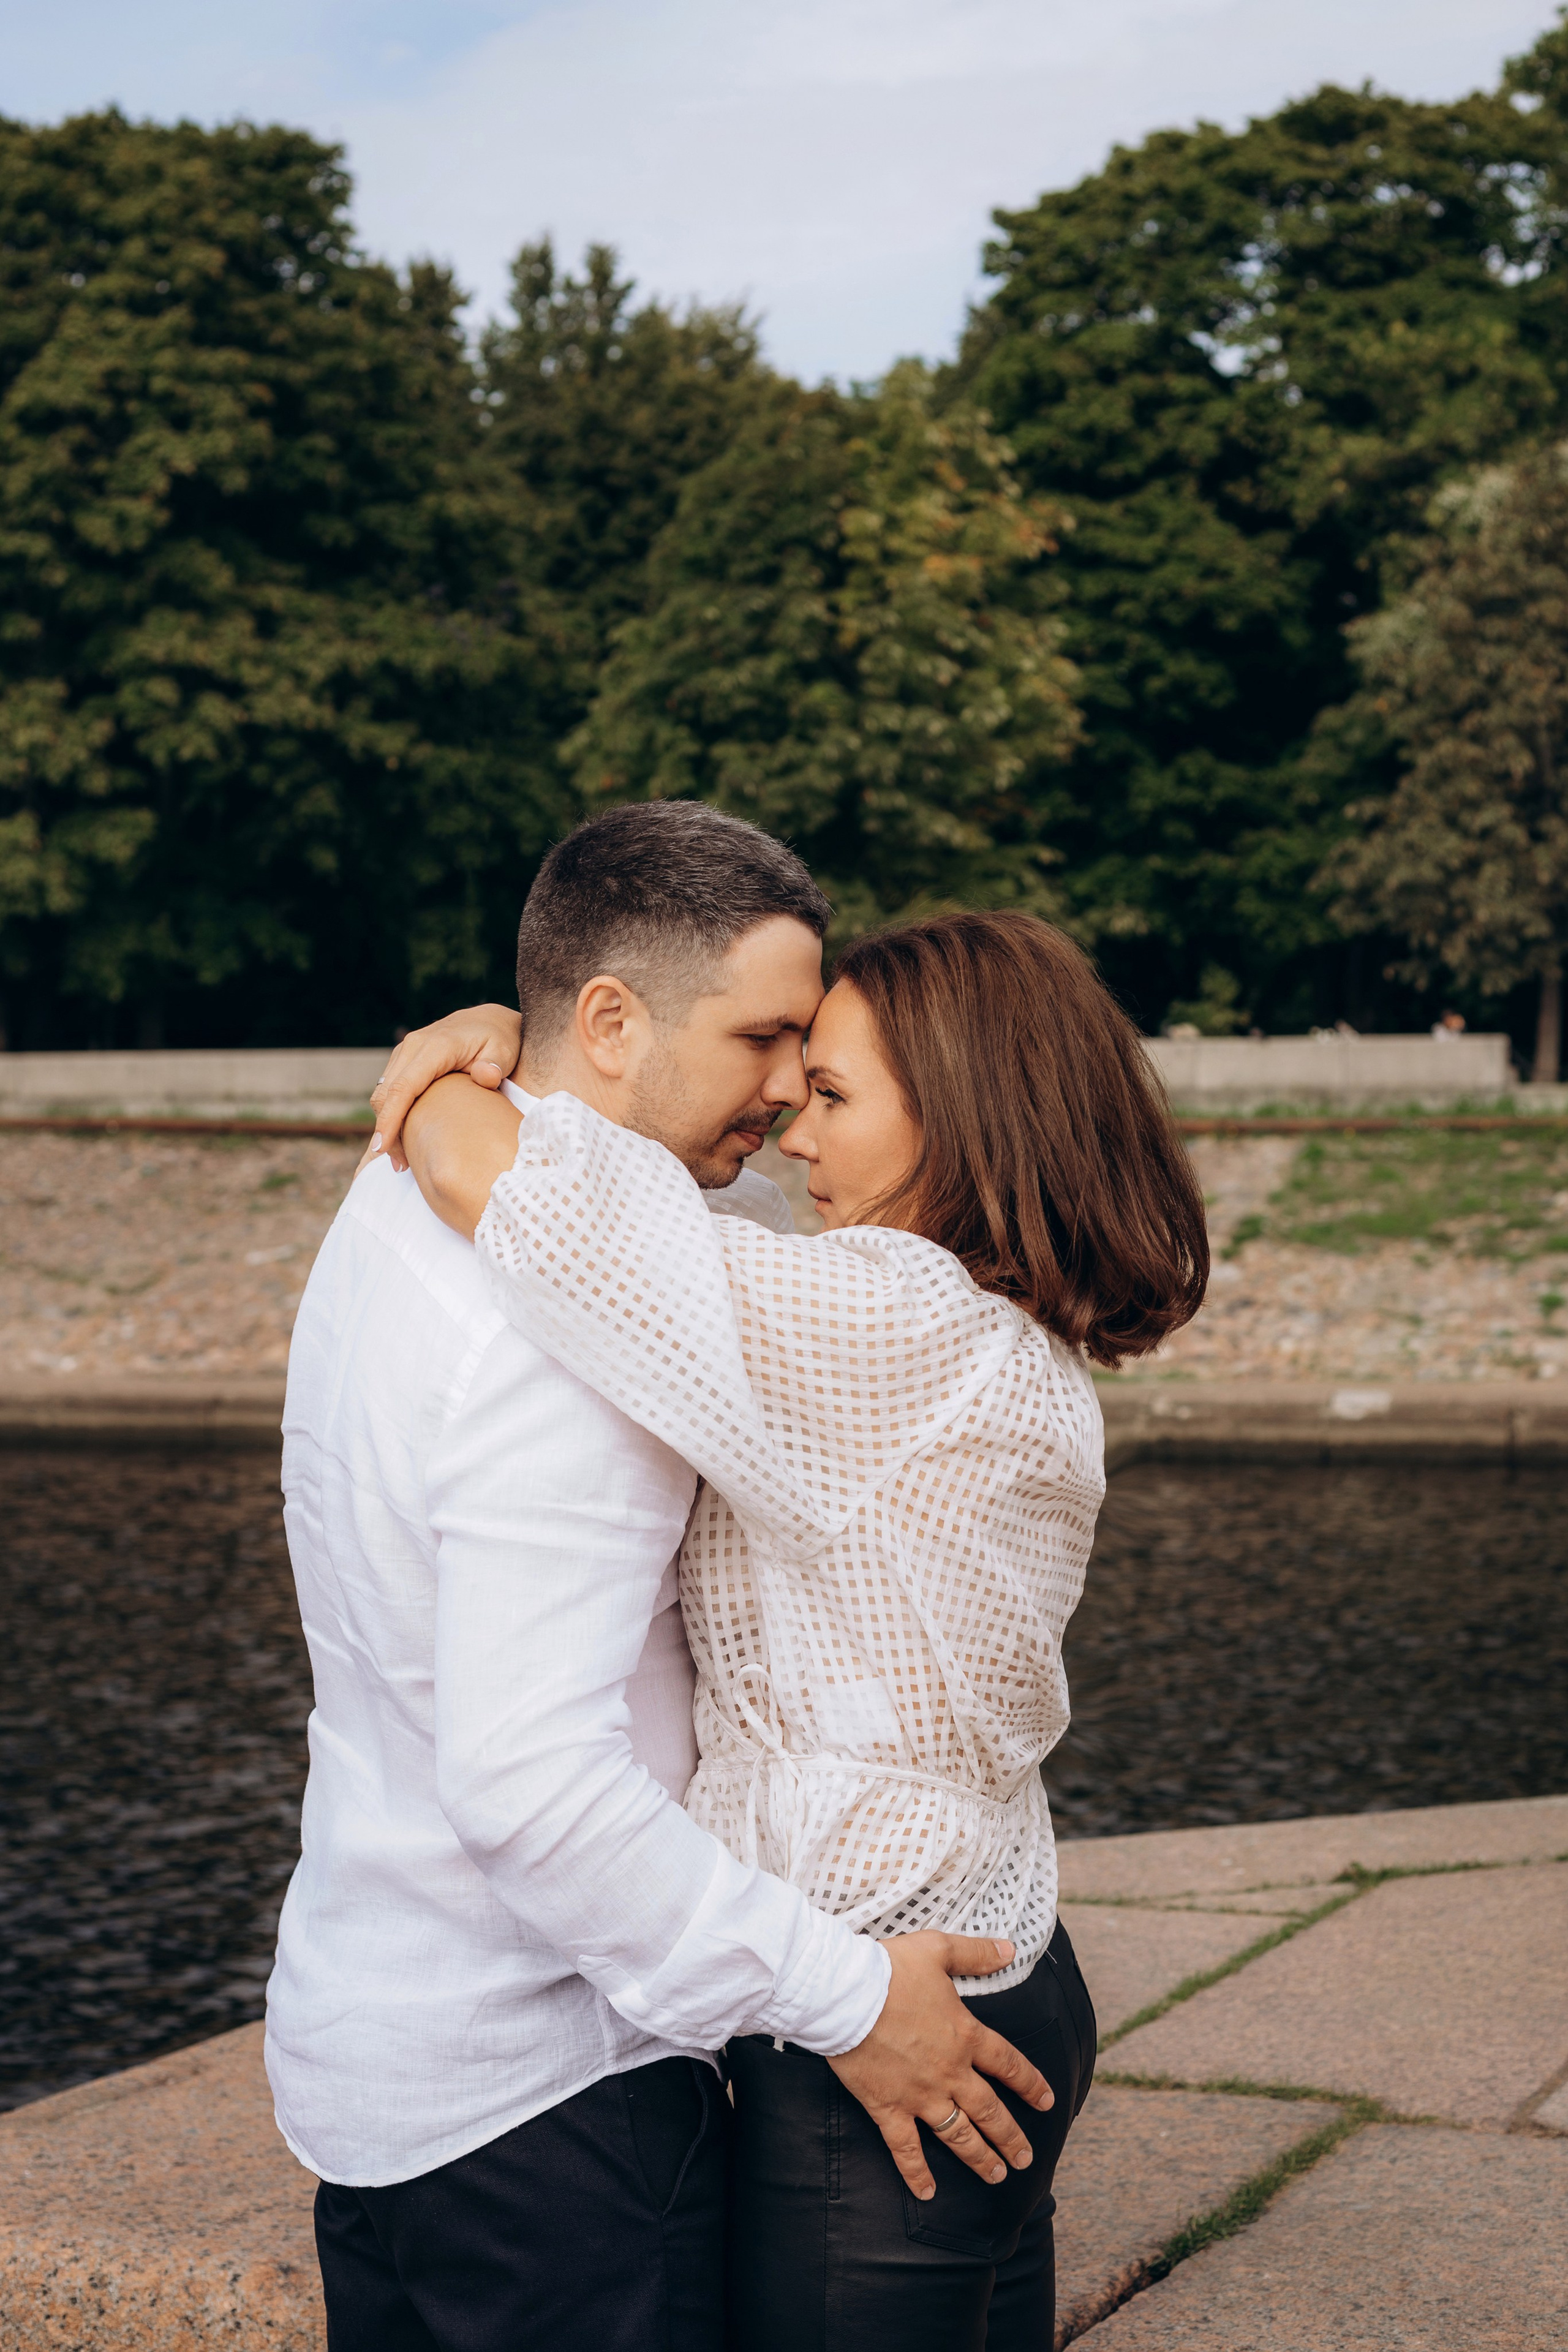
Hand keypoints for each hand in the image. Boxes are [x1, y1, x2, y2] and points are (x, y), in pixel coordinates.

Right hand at [369, 1004, 522, 1169]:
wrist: (491, 1021)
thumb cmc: (500, 1038)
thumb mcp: (505, 1049)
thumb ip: (495, 1063)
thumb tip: (485, 1076)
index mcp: (435, 1047)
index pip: (403, 1087)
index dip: (390, 1120)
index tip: (382, 1148)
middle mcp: (413, 1047)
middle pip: (386, 1094)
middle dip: (386, 1132)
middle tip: (401, 1167)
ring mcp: (406, 1053)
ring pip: (384, 1094)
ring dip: (388, 1126)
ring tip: (402, 1160)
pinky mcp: (406, 1061)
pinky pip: (391, 1090)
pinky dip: (392, 1114)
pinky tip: (404, 1139)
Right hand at [827, 1933, 1052, 2200]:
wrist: (845, 1994)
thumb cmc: (889, 1969)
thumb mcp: (938, 1949)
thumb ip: (975, 1953)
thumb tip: (1009, 1948)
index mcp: (965, 2035)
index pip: (1008, 2064)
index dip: (1030, 2083)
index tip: (1046, 2102)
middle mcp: (950, 2071)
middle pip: (989, 2111)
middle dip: (1011, 2136)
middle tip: (1026, 2158)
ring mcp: (920, 2095)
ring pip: (958, 2135)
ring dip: (979, 2158)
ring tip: (997, 2176)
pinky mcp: (888, 2108)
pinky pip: (905, 2148)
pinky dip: (916, 2173)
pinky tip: (926, 2193)